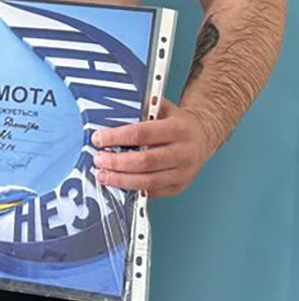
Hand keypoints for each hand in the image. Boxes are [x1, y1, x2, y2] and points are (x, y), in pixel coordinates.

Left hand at [91, 98, 213, 196]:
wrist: (203, 135)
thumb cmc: (176, 122)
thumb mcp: (162, 108)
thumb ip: (139, 111)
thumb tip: (106, 115)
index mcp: (178, 129)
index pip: (142, 134)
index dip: (116, 137)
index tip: (98, 139)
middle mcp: (184, 152)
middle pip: (145, 161)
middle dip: (116, 162)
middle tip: (98, 159)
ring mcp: (184, 172)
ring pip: (148, 181)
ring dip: (121, 180)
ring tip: (103, 175)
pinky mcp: (180, 186)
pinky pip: (152, 192)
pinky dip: (132, 189)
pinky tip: (118, 183)